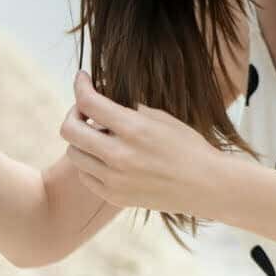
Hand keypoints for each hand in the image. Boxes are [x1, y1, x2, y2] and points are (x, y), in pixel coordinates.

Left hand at [59, 70, 225, 216]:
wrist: (206, 185)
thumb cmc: (188, 146)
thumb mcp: (161, 117)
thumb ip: (128, 109)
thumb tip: (103, 98)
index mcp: (134, 129)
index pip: (89, 102)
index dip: (80, 85)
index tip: (82, 78)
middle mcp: (120, 155)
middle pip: (69, 130)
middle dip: (73, 113)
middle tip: (85, 109)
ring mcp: (115, 179)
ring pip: (73, 154)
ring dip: (81, 139)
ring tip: (98, 134)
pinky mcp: (115, 197)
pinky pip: (85, 176)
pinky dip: (89, 162)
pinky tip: (104, 156)